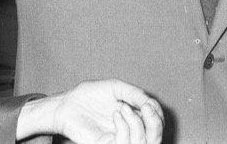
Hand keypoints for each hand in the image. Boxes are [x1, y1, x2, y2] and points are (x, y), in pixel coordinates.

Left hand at [17, 79, 164, 143]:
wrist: (67, 103)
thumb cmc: (89, 95)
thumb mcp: (117, 88)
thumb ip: (135, 94)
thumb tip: (151, 103)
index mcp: (133, 117)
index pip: (157, 124)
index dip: (158, 115)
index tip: (150, 102)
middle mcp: (128, 130)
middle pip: (154, 137)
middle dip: (156, 122)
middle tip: (147, 107)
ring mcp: (117, 138)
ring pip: (142, 142)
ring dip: (137, 122)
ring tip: (123, 107)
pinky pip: (123, 143)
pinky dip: (124, 127)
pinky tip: (116, 114)